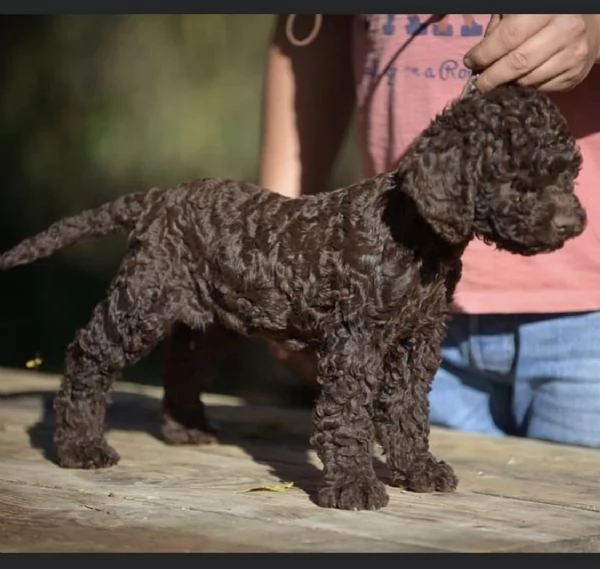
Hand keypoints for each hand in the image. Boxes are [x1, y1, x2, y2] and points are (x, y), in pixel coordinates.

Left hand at [464, 14, 599, 91]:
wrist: (590, 24)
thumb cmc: (544, 16)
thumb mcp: (520, 11)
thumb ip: (498, 28)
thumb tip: (478, 58)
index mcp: (547, 9)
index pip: (508, 37)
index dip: (484, 53)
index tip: (470, 61)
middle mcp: (565, 30)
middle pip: (518, 63)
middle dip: (492, 77)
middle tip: (479, 83)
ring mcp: (572, 54)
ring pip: (528, 81)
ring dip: (507, 84)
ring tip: (497, 81)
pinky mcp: (574, 75)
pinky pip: (540, 90)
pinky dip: (524, 89)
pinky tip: (519, 82)